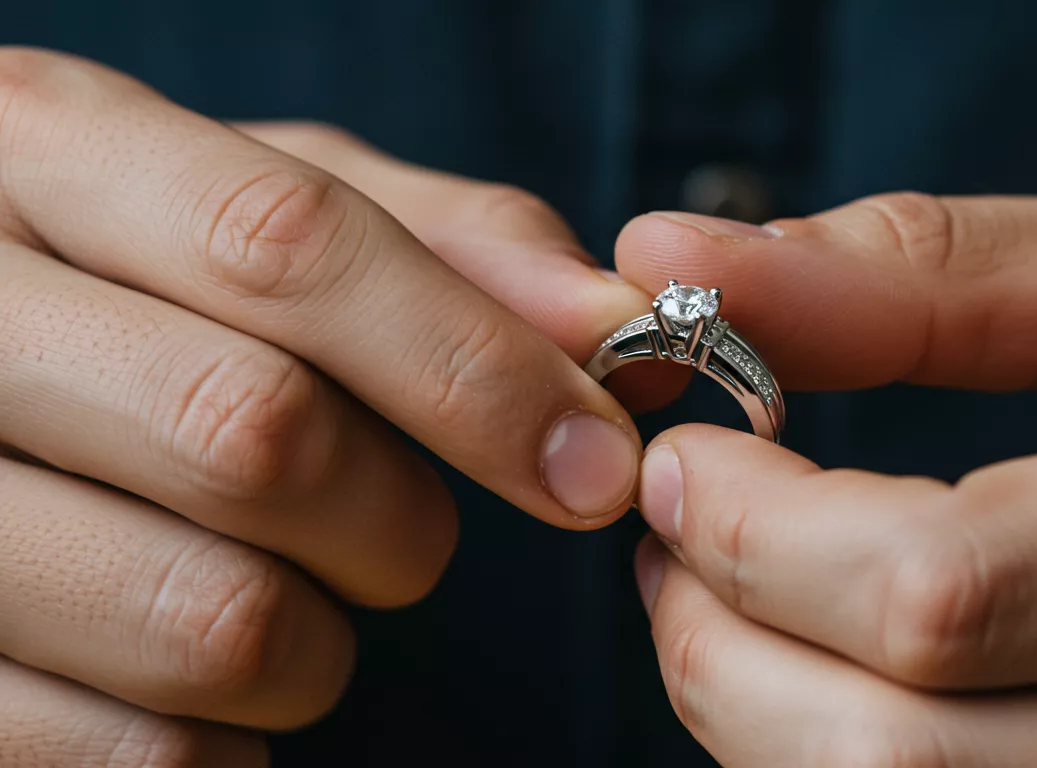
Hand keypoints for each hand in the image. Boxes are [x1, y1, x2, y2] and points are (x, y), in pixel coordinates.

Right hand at [0, 48, 650, 764]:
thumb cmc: (147, 287)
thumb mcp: (272, 209)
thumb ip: (451, 247)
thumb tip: (610, 325)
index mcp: (45, 154)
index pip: (282, 245)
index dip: (472, 364)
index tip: (593, 457)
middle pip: (251, 434)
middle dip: (398, 516)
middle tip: (408, 534)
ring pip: (211, 622)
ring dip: (317, 642)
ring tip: (282, 589)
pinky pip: (147, 754)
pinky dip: (229, 736)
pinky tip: (195, 666)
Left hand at [617, 187, 1036, 765]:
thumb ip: (925, 273)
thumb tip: (678, 264)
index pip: (950, 592)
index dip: (758, 536)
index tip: (688, 460)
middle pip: (902, 759)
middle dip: (723, 646)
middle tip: (682, 538)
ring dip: (759, 720)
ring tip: (743, 600)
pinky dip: (835, 766)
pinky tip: (838, 678)